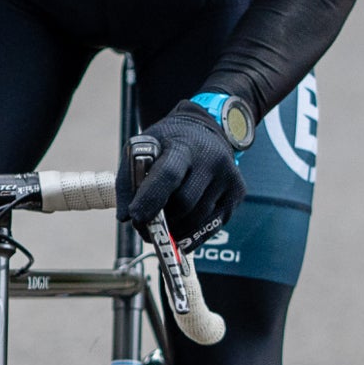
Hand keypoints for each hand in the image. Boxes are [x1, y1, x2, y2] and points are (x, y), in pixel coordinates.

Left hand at [121, 101, 245, 250]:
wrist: (203, 130)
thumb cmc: (166, 143)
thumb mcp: (141, 148)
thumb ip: (129, 181)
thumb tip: (125, 218)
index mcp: (183, 146)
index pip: (169, 175)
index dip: (151, 200)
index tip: (135, 219)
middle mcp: (212, 161)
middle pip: (185, 204)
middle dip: (161, 222)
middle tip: (142, 229)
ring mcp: (229, 178)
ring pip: (198, 219)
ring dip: (175, 231)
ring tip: (160, 229)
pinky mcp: (237, 193)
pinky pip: (212, 225)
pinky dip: (192, 234)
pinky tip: (178, 232)